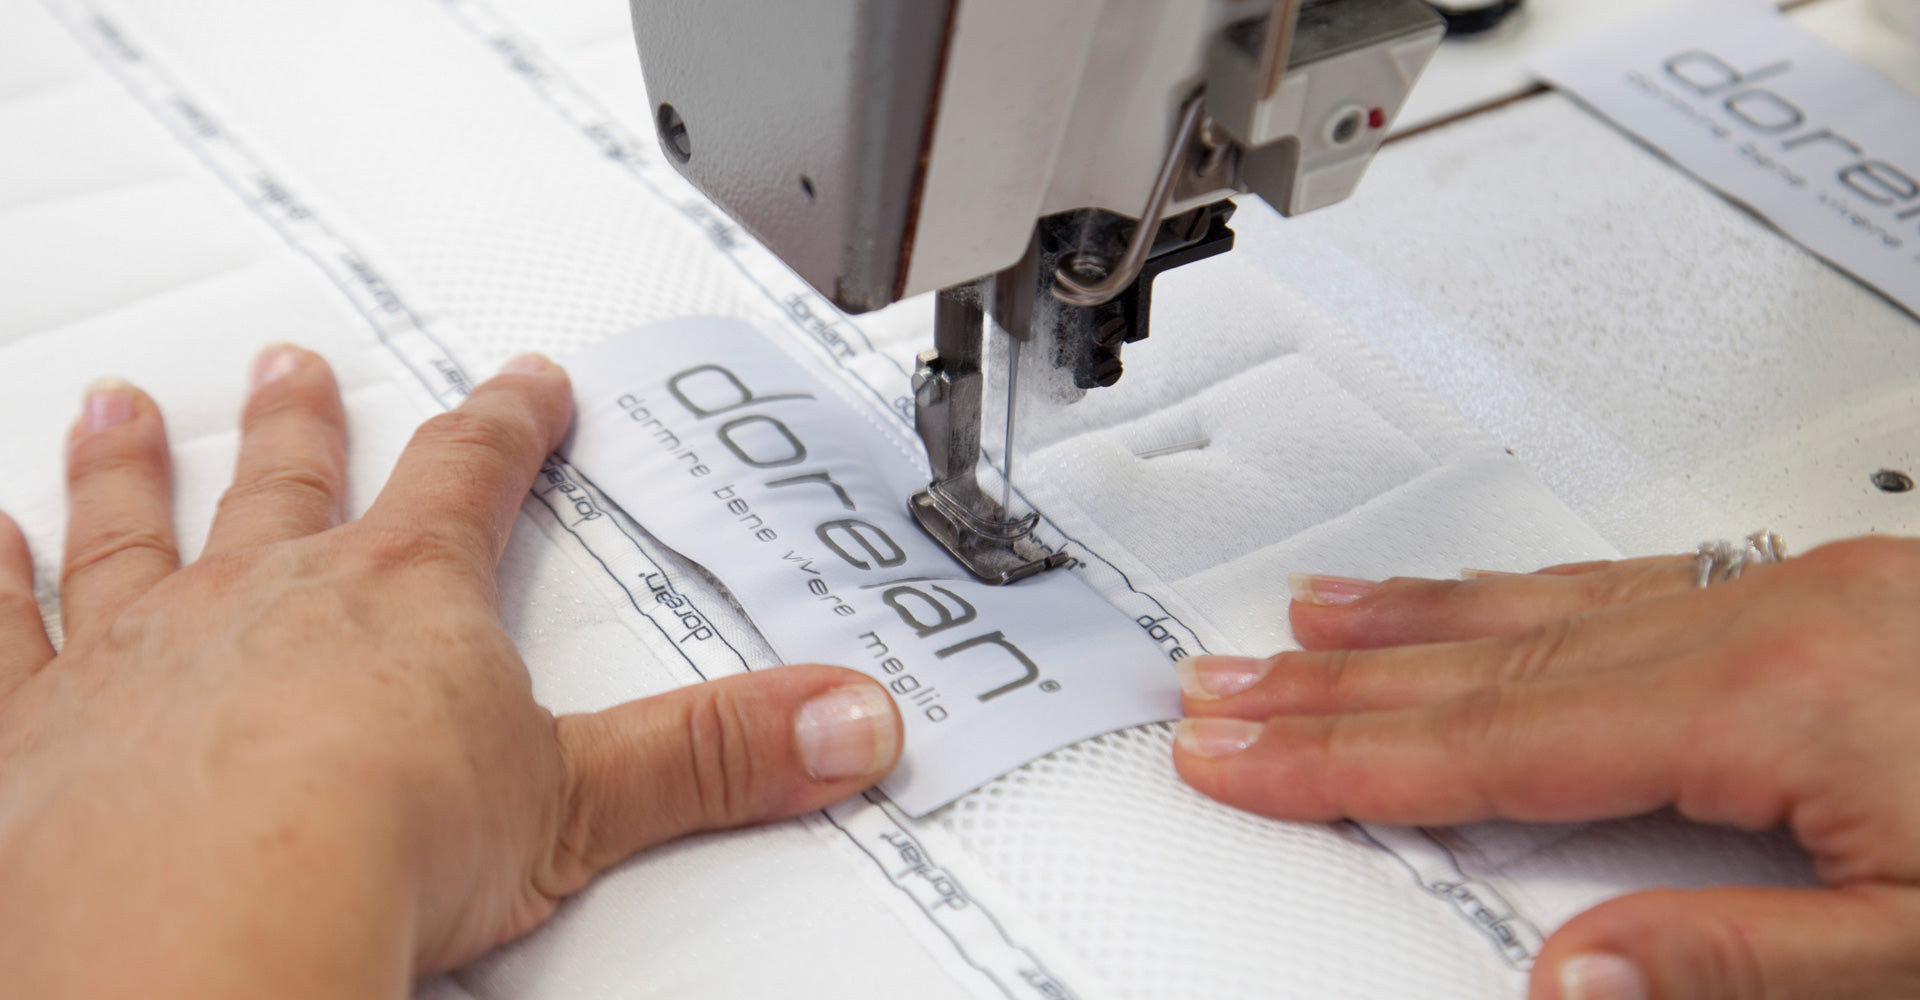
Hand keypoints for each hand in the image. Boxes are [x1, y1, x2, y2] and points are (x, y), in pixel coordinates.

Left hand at [0, 346, 901, 998]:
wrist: (213, 929)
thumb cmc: (377, 846)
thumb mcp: (585, 802)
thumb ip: (721, 753)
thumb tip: (852, 720)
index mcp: (402, 602)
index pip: (472, 480)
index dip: (507, 425)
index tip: (524, 384)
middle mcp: (263, 603)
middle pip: (294, 486)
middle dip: (307, 424)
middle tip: (300, 365)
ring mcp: (142, 658)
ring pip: (136, 532)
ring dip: (135, 470)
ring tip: (126, 411)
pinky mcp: (37, 731)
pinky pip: (1, 633)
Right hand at [1172, 539, 1919, 999]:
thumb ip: (1731, 964)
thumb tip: (1560, 979)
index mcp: (1774, 706)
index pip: (1500, 739)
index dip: (1349, 753)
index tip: (1243, 751)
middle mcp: (1771, 624)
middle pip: (1499, 658)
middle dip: (1341, 683)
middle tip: (1226, 687)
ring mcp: (1804, 594)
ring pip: (1558, 602)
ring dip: (1416, 623)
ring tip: (1313, 623)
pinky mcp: (1836, 595)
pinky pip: (1633, 583)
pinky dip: (1530, 595)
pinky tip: (1492, 601)